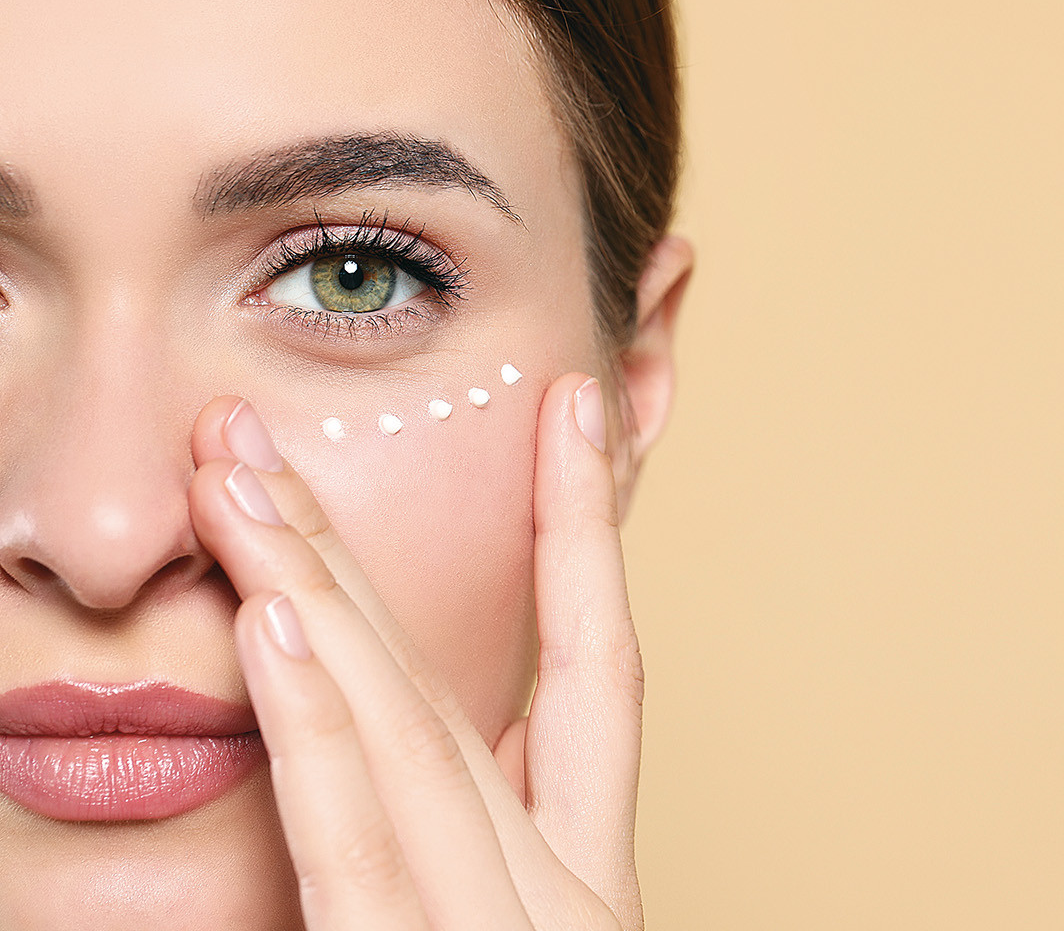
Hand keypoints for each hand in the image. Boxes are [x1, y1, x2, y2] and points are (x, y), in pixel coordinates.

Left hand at [185, 373, 643, 929]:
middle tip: (258, 427)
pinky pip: (356, 840)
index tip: (569, 405)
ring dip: (317, 590)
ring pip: (408, 730)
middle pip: (462, 681)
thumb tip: (398, 747)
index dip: (583, 529)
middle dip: (361, 541)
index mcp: (585, 874)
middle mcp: (566, 893)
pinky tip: (271, 622)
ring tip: (241, 480)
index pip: (598, 670)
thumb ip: (468, 850)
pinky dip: (317, 726)